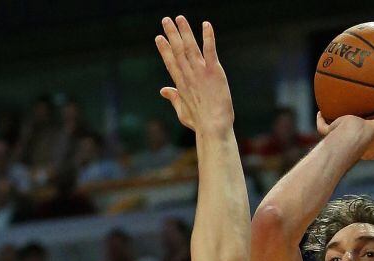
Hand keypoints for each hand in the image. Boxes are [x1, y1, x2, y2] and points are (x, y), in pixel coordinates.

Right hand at [155, 17, 232, 132]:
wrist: (213, 128)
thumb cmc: (199, 123)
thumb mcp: (182, 111)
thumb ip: (173, 98)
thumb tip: (163, 90)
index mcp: (180, 84)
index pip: (170, 62)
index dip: (164, 49)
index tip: (159, 37)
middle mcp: (188, 75)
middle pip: (178, 51)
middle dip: (171, 34)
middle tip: (166, 20)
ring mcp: (200, 72)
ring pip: (191, 47)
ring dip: (185, 31)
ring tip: (179, 18)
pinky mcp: (214, 72)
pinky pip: (210, 50)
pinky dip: (208, 37)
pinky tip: (206, 24)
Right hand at [317, 112, 373, 159]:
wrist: (351, 138)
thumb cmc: (372, 138)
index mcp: (372, 147)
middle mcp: (357, 146)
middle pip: (361, 141)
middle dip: (363, 133)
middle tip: (366, 124)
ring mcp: (341, 140)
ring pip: (338, 134)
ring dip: (338, 127)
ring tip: (338, 115)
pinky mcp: (329, 134)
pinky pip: (323, 126)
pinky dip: (320, 120)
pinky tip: (321, 110)